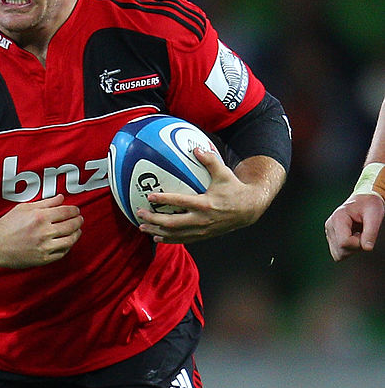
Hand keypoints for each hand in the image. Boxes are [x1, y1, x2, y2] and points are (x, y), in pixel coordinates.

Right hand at [0, 194, 83, 267]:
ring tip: (77, 231)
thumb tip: (61, 198)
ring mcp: (45, 247)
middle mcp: (44, 232)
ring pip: (70, 240)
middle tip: (80, 219)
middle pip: (71, 225)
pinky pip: (62, 253)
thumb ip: (45, 202)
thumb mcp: (24, 208)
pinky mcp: (43, 259)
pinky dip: (68, 247)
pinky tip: (68, 242)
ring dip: (76, 234)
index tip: (76, 210)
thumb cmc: (7, 225)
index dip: (74, 210)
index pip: (66, 212)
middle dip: (78, 221)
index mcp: (40, 217)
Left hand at [136, 148, 276, 243]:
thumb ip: (209, 160)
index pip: (180, 202)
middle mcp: (202, 220)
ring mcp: (202, 230)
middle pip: (173, 223)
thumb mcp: (224, 173)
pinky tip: (157, 237)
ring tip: (142, 228)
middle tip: (140, 214)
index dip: (164, 200)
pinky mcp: (203, 236)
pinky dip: (169, 239)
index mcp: (205, 204)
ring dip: (157, 232)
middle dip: (154, 220)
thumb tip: (195, 148)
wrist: (248, 209)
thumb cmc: (234, 189)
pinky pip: (183, 240)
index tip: (150, 197)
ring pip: (175, 234)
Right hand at [325, 193, 384, 260]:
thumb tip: (367, 248)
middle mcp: (330, 226)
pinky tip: (353, 237)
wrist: (364, 200)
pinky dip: (348, 249)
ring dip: (352, 249)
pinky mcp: (331, 238)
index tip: (364, 233)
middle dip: (355, 247)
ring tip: (357, 234)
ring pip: (338, 255)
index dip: (358, 243)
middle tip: (362, 233)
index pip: (344, 242)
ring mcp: (329, 233)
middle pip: (341, 251)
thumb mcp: (375, 215)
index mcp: (338, 218)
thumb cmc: (370, 204)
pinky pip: (338, 253)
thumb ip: (371, 232)